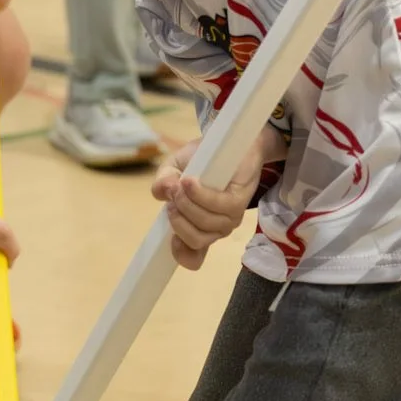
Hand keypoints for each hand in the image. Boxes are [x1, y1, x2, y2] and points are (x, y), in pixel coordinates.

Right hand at [151, 128, 278, 271]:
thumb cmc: (203, 159)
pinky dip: (200, 194)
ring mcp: (229, 218)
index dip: (181, 254)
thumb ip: (163, 182)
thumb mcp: (174, 168)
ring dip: (187, 203)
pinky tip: (190, 182)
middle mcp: (215, 228)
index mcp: (199, 227)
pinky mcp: (238, 203)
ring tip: (181, 183)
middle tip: (173, 195)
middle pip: (194, 240)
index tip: (170, 239)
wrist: (232, 142)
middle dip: (177, 219)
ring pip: (204, 223)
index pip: (193, 258)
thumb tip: (162, 192)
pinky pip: (216, 206)